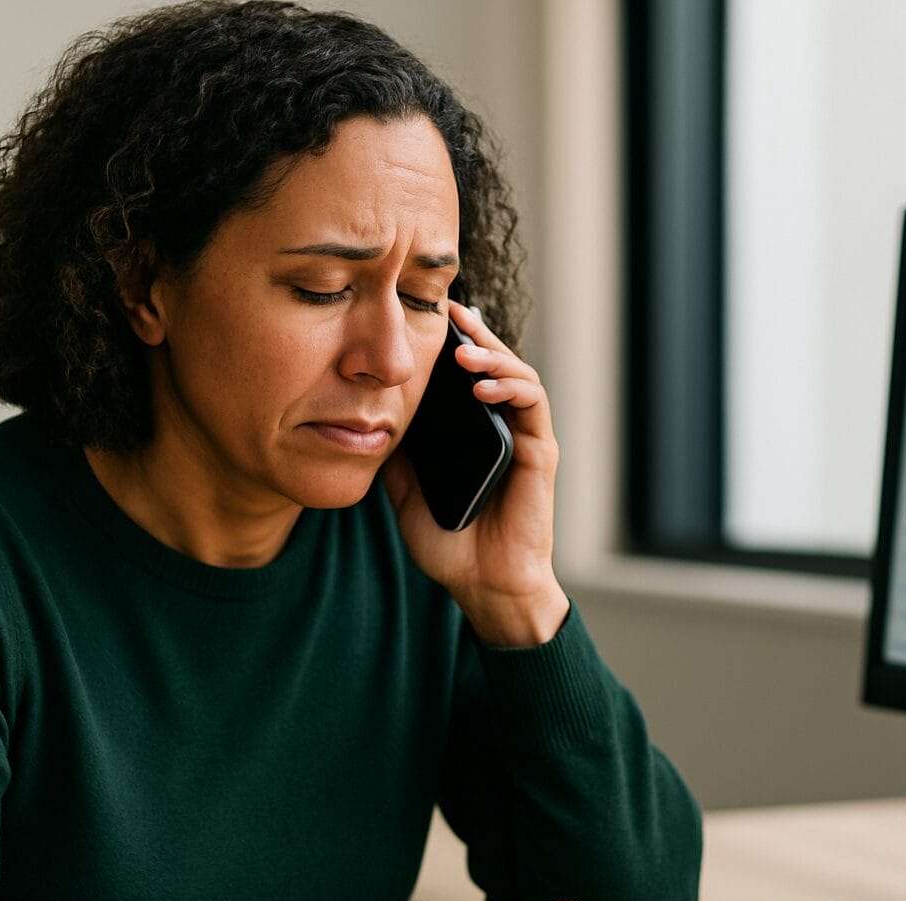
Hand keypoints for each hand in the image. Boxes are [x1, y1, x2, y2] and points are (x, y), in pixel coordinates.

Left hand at [378, 301, 568, 645]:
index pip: (466, 375)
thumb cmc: (450, 543)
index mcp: (473, 433)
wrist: (482, 585)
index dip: (452, 343)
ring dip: (493, 356)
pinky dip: (511, 387)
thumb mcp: (405, 492)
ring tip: (463, 350)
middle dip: (474, 334)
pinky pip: (532, 405)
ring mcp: (523, 438)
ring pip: (518, 375)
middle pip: (494, 364)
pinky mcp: (540, 453)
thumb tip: (365, 419)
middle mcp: (501, 428)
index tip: (427, 318)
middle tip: (449, 312)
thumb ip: (396, 456)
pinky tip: (483, 386)